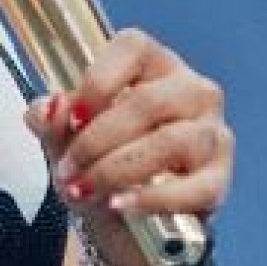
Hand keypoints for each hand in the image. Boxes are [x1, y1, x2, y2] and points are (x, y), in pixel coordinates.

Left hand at [23, 27, 233, 225]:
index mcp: (154, 63)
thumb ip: (52, 119)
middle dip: (97, 140)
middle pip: (147, 102)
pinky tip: (120, 205)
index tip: (72, 118)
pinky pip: (193, 188)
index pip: (133, 48)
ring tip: (84, 190)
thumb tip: (45, 109)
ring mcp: (212, 133)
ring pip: (170, 142)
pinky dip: (151, 199)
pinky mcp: (220, 179)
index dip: (99, 81)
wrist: (126, 217)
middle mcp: (192, 90)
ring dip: (117, 170)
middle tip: (68, 169)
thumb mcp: (66, 136)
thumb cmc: (100, 158)